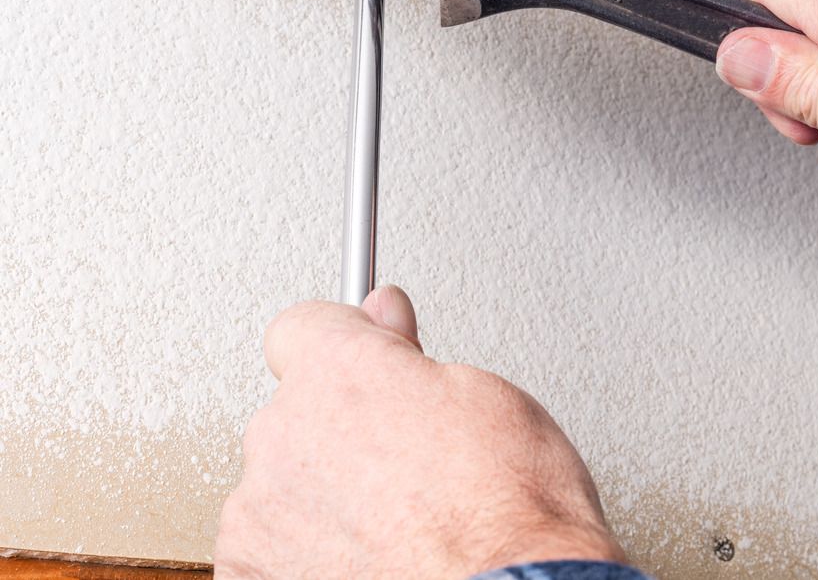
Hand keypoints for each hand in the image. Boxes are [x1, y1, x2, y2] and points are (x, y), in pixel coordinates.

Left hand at [215, 286, 624, 579]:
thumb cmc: (508, 514)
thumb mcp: (487, 398)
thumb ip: (412, 356)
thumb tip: (388, 322)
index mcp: (338, 373)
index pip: (303, 326)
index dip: (345, 344)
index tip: (370, 359)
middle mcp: (283, 435)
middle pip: (295, 411)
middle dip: (342, 428)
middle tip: (408, 461)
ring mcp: (259, 514)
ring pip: (280, 484)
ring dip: (322, 495)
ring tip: (395, 524)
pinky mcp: (250, 574)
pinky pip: (266, 549)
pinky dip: (303, 554)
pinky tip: (366, 561)